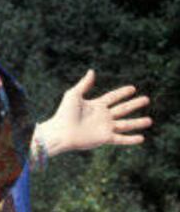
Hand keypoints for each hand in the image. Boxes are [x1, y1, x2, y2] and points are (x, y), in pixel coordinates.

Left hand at [36, 70, 150, 156]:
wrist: (60, 132)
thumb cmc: (64, 113)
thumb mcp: (74, 95)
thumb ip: (84, 84)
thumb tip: (91, 71)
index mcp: (96, 105)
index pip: (112, 97)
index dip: (122, 93)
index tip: (132, 88)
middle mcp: (102, 116)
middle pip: (122, 109)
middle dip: (134, 104)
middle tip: (146, 99)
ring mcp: (104, 128)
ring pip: (125, 124)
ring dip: (137, 123)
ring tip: (150, 120)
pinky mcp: (104, 138)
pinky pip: (121, 139)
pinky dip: (131, 139)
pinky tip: (141, 138)